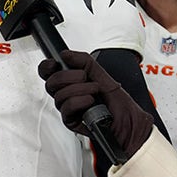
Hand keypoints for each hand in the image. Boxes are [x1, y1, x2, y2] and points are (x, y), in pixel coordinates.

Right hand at [38, 49, 154, 157]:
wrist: (128, 122)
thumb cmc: (119, 103)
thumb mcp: (102, 74)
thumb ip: (83, 61)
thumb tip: (66, 54)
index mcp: (72, 81)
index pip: (48, 72)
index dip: (47, 66)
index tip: (55, 63)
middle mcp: (67, 95)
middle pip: (51, 82)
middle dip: (69, 76)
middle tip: (85, 77)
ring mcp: (69, 108)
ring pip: (60, 95)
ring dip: (80, 90)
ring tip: (94, 92)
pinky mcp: (71, 121)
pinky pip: (67, 107)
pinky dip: (80, 101)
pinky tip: (90, 102)